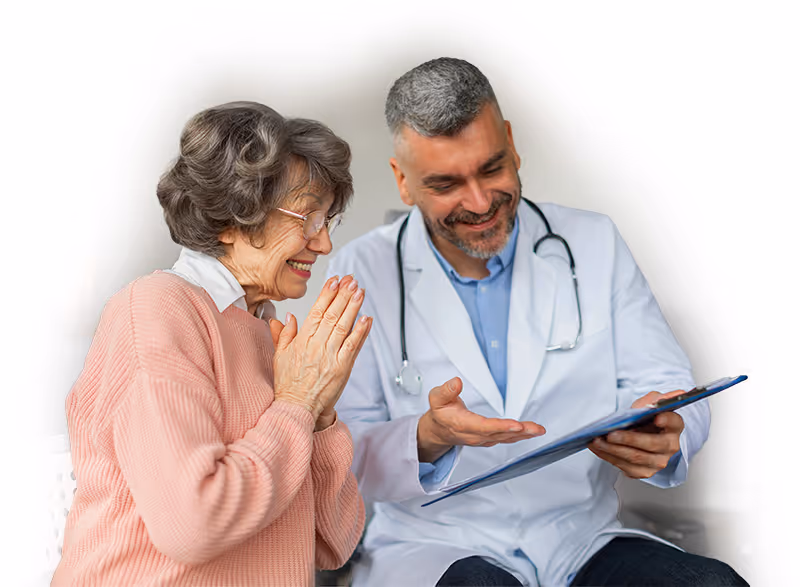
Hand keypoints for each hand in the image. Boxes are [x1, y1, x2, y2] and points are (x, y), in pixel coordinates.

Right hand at [270, 275, 372, 424]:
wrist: (296, 408)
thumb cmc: (288, 384)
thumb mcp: (279, 356)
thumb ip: (284, 334)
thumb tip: (288, 317)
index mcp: (301, 341)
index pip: (316, 311)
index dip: (327, 294)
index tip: (334, 281)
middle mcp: (316, 346)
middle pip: (332, 315)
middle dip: (343, 295)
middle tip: (351, 281)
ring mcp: (330, 356)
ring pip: (344, 326)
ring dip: (353, 307)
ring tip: (360, 292)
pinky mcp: (342, 368)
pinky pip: (353, 346)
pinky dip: (361, 332)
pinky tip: (366, 318)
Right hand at [417, 376, 545, 462]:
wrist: (439, 431)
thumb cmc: (441, 414)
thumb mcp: (437, 398)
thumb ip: (446, 391)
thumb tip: (456, 382)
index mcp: (462, 425)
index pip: (484, 427)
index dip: (501, 426)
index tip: (516, 425)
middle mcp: (475, 435)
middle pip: (500, 434)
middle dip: (519, 431)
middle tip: (535, 428)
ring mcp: (483, 439)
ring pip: (506, 438)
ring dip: (524, 434)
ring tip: (538, 430)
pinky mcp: (489, 439)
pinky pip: (507, 439)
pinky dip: (520, 436)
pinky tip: (531, 432)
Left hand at [589, 390, 685, 477]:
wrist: (642, 432)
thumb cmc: (646, 418)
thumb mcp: (649, 403)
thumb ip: (652, 400)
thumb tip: (651, 404)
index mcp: (674, 425)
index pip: (674, 421)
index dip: (667, 420)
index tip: (657, 418)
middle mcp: (670, 446)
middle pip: (651, 444)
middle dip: (628, 439)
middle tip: (611, 434)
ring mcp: (659, 461)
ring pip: (635, 458)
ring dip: (613, 450)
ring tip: (598, 441)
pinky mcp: (644, 471)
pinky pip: (625, 466)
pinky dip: (608, 456)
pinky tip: (598, 448)